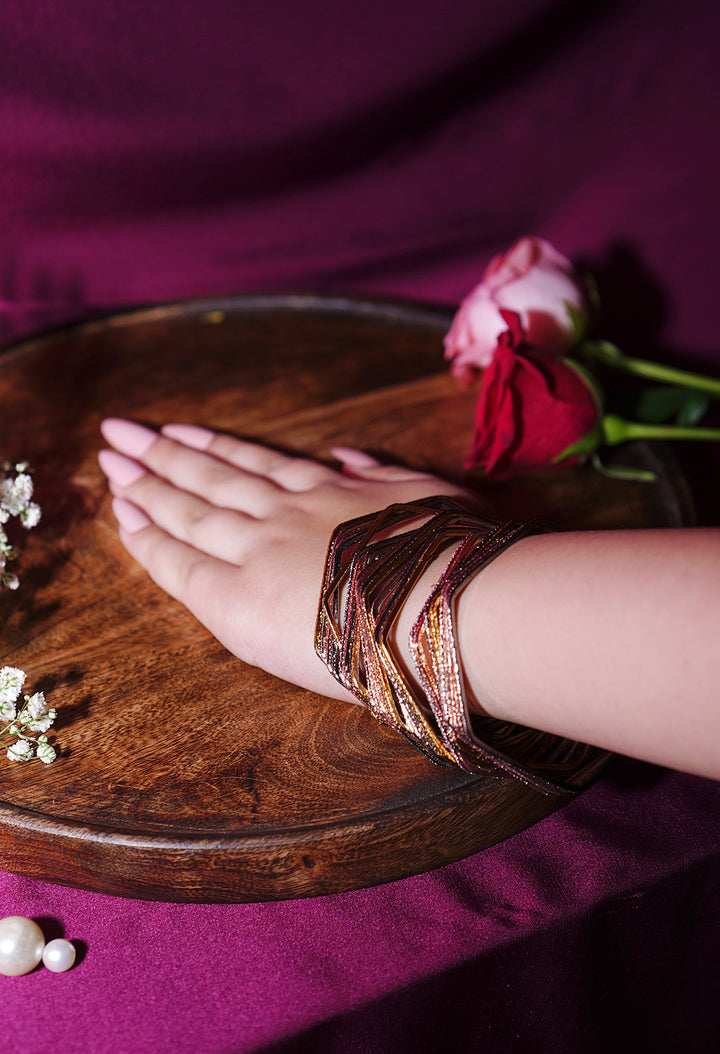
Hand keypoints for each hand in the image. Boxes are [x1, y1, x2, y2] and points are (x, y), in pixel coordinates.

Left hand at [98, 419, 483, 699]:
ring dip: (146, 484)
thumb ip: (381, 474)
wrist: (447, 602)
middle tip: (118, 432)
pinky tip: (124, 520)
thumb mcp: (432, 494)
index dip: (212, 447)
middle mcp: (286, 512)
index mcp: (331, 492)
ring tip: (109, 463)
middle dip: (161, 453)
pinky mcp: (239, 600)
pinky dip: (149, 541)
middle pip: (210, 476)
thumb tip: (344, 455)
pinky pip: (181, 566)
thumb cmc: (458, 553)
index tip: (177, 431)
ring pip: (189, 511)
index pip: (256, 465)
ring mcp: (259, 550)